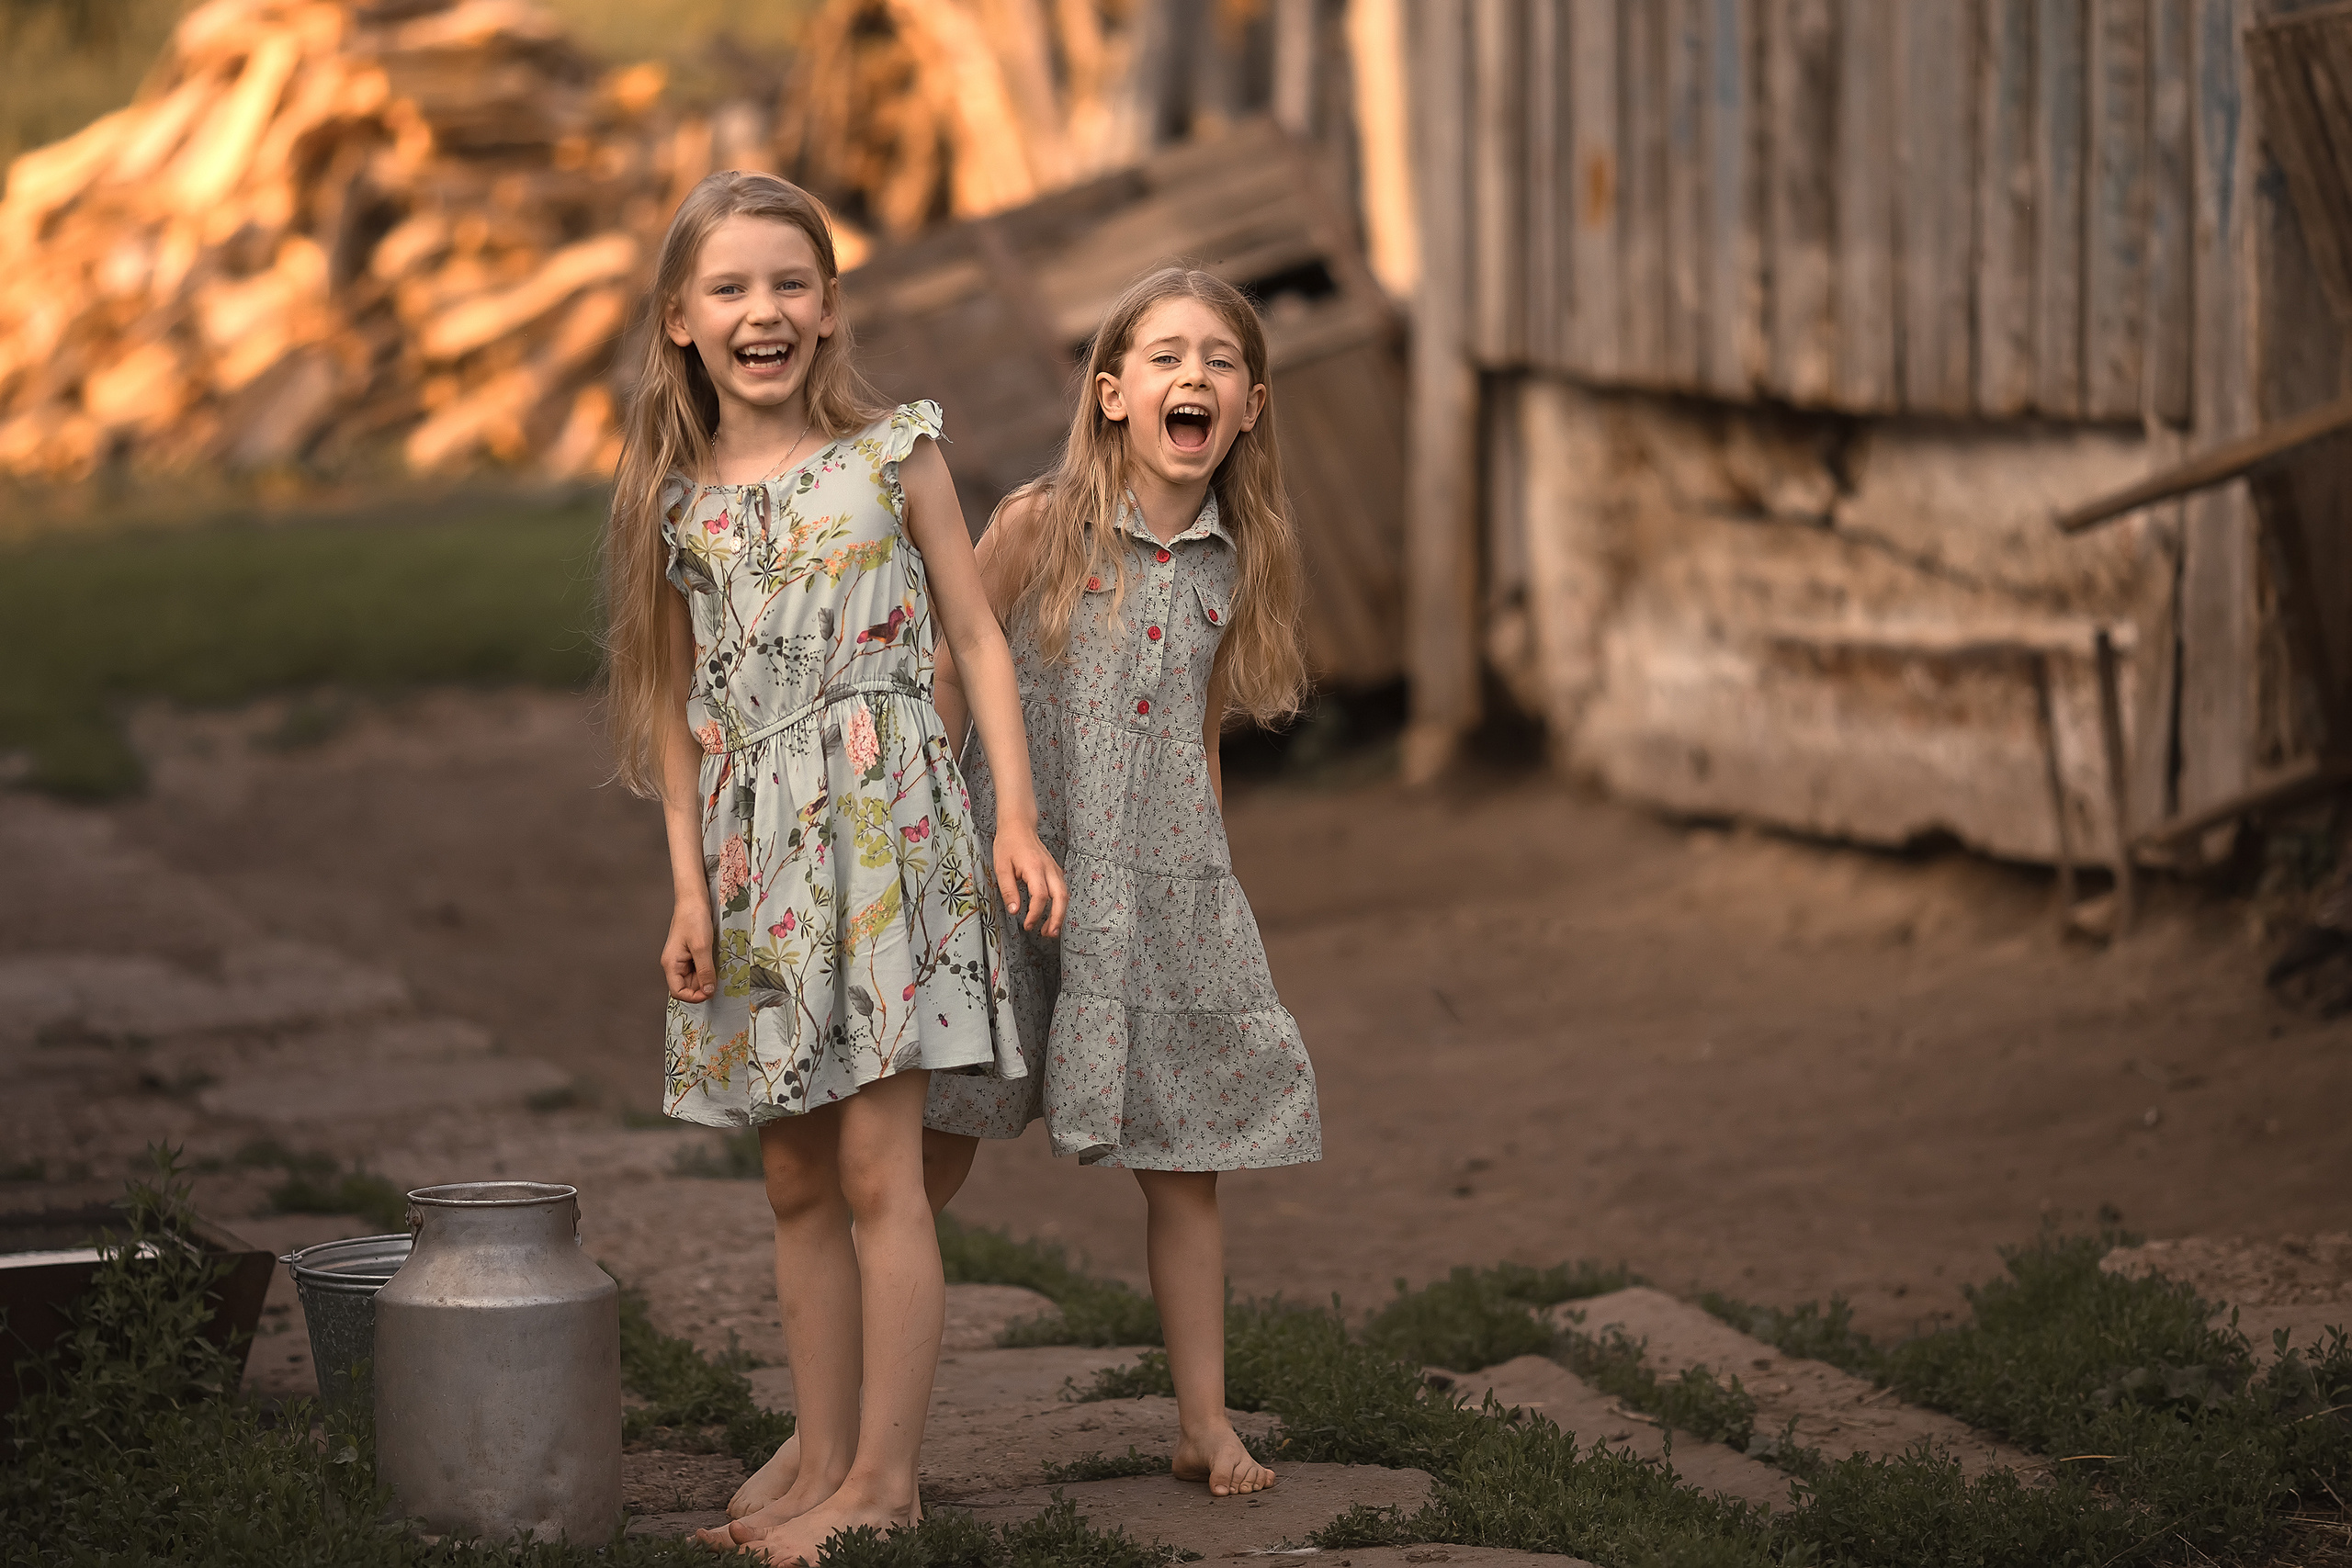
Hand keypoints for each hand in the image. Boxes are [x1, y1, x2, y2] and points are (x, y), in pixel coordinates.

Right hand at [663, 897, 716, 1001]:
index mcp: (671, 964)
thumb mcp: (702, 947)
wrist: (694, 899)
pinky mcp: (690, 952)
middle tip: (718, 978)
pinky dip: (708, 968)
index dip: (694, 996)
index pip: (678, 992)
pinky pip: (699, 967)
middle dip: (703, 986)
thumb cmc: (693, 918)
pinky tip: (715, 960)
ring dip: (707, 976)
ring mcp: (682, 958)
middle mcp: (674, 963)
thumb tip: (708, 991)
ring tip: (717, 966)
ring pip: (694, 978)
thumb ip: (705, 971)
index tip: (710, 993)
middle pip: (687, 986)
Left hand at [993, 822, 1066, 936]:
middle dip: (1057, 919)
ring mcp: (1054, 869)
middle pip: (1060, 898)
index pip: (1040, 896)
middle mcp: (1049, 869)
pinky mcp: (1055, 871)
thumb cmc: (1009, 843)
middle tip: (1049, 934)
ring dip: (1060, 914)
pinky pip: (1062, 890)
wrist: (1019, 826)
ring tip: (1051, 929)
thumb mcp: (1001, 867)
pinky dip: (1060, 905)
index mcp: (1035, 868)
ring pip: (1064, 895)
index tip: (1027, 925)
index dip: (1035, 914)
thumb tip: (1014, 910)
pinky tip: (1052, 913)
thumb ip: (1008, 890)